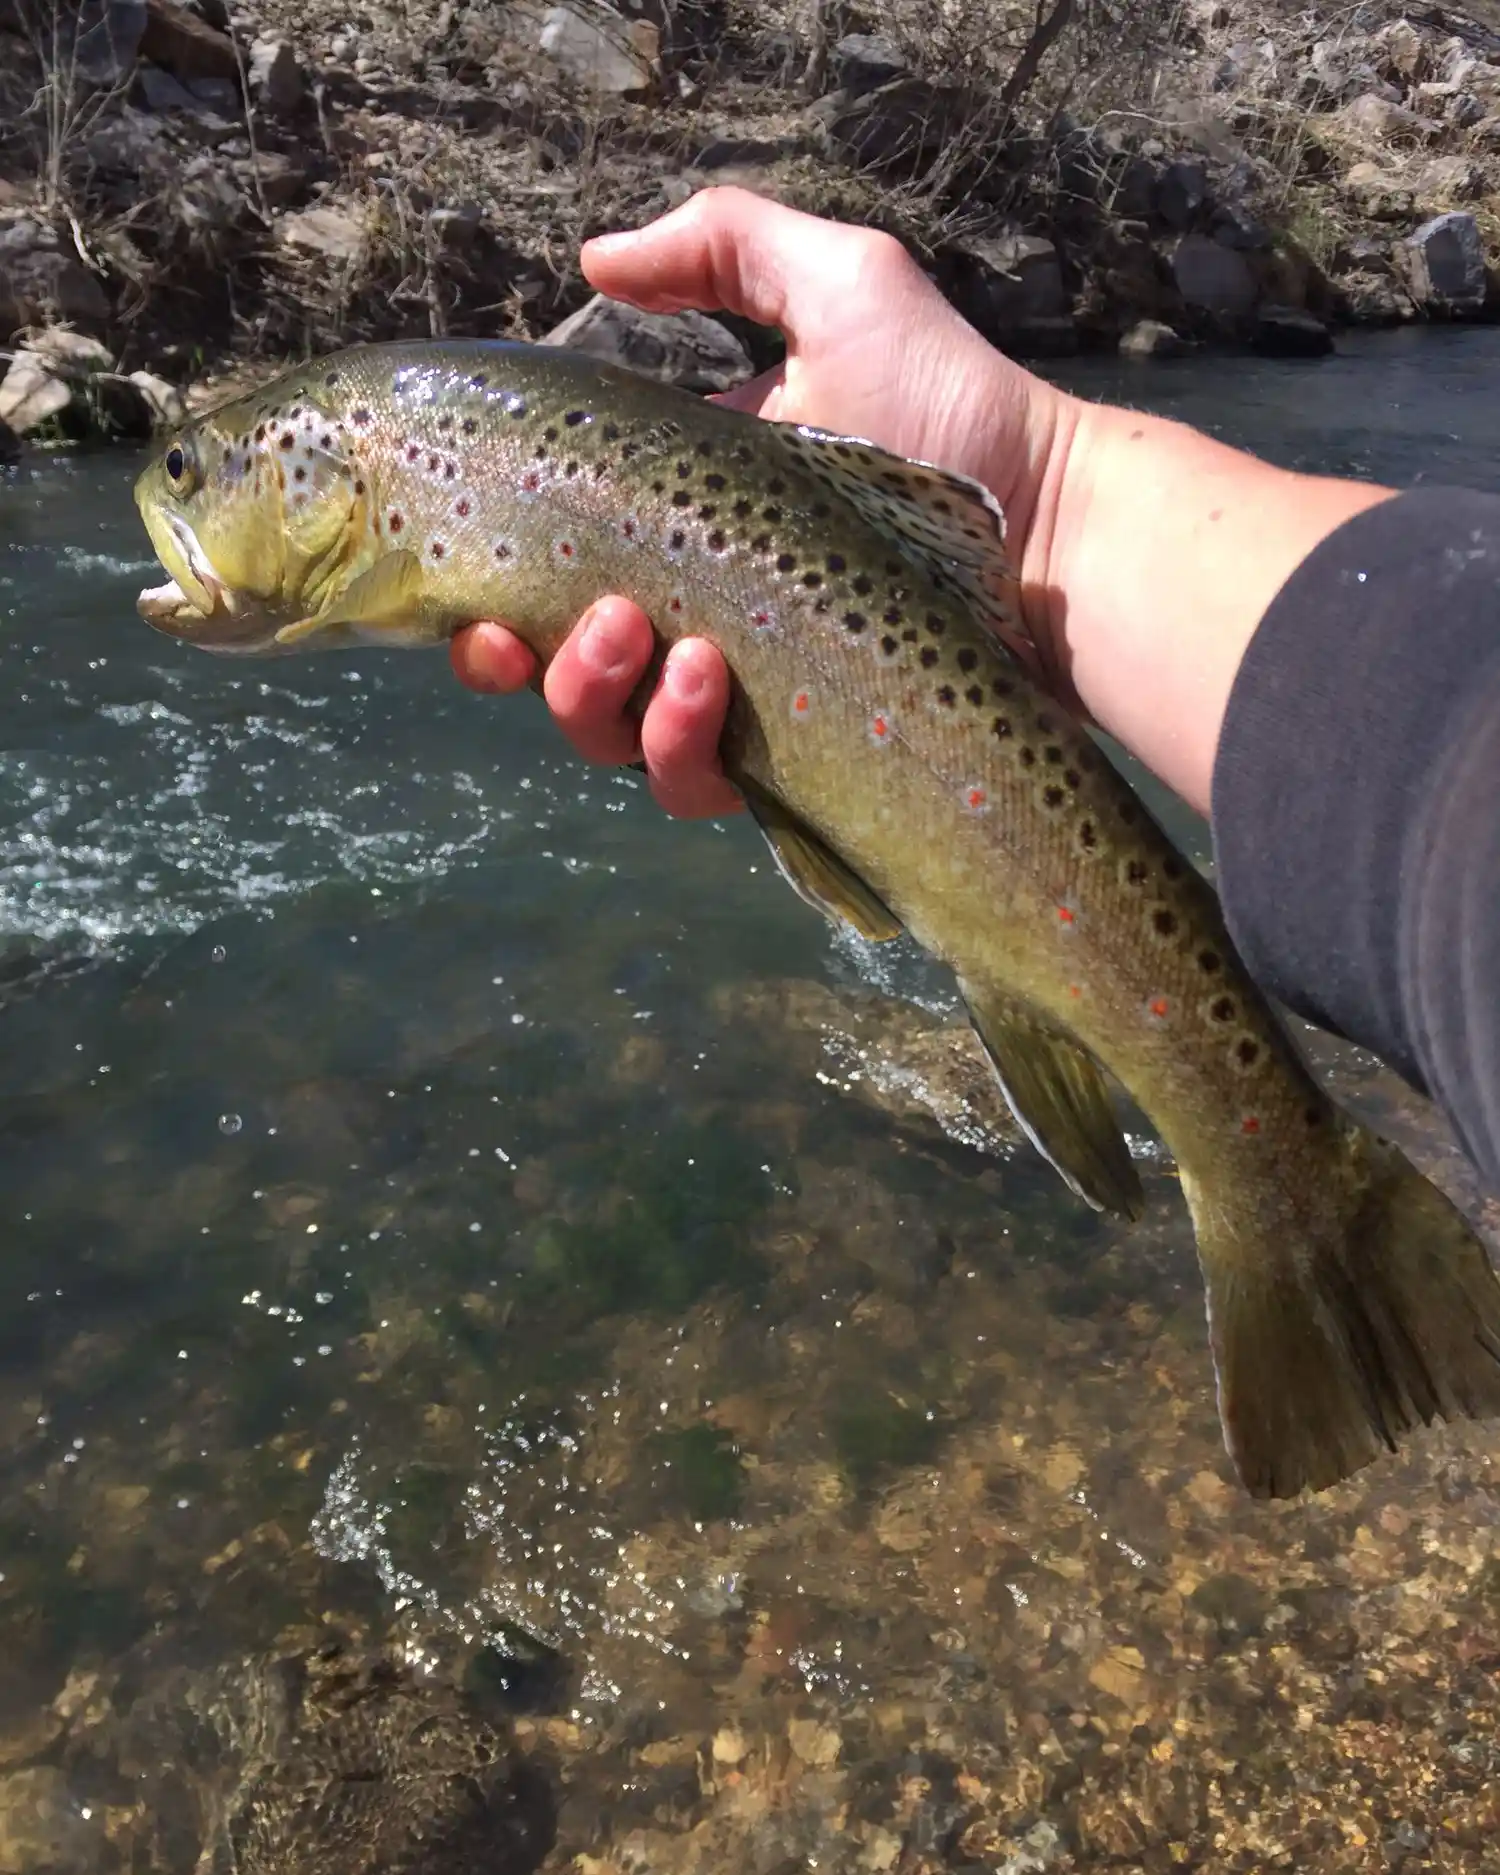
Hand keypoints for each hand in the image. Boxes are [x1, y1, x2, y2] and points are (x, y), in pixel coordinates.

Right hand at [453, 188, 1391, 818]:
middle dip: (519, 661)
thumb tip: (591, 261)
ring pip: (609, 739)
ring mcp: (735, 699)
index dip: (482, 595)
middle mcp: (689, 618)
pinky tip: (706, 679)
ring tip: (649, 638)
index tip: (467, 584)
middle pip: (550, 676)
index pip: (542, 578)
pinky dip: (679, 743)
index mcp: (676, 527)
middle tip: (564, 617)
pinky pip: (694, 787)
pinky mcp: (786, 762)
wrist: (1052, 522)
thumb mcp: (841, 285)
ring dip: (594, 695)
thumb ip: (721, 246)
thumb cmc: (951, 405)